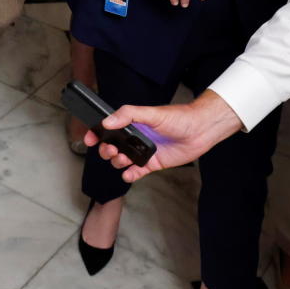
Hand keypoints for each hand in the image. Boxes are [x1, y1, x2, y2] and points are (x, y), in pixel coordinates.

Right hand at [84, 91, 242, 182]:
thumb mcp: (151, 113)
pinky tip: (129, 174)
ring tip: (122, 159)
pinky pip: (137, 171)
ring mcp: (144, 151)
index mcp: (132, 123)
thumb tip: (107, 122)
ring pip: (122, 160)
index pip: (108, 128)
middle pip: (112, 147)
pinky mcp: (153, 163)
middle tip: (110, 150)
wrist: (200, 130)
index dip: (96, 134)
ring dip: (117, 162)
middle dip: (106, 150)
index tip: (89, 139)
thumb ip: (128, 115)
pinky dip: (130, 175)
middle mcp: (136, 137)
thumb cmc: (178, 117)